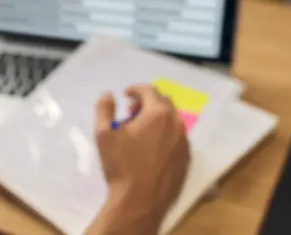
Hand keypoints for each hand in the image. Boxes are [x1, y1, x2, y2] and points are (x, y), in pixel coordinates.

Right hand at [87, 85, 189, 234]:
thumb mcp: (104, 135)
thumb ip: (104, 109)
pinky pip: (177, 139)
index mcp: (158, 114)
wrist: (140, 201)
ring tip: (141, 132)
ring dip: (157, 120)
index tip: (126, 95)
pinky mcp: (186, 159)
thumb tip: (108, 95)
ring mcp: (184, 143)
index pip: (149, 91)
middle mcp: (176, 124)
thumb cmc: (121, 166)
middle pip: (164, 103)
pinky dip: (165, 136)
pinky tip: (152, 149)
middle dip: (147, 103)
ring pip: (172, 121)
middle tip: (131, 113)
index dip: (136, 90)